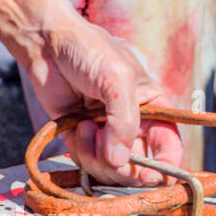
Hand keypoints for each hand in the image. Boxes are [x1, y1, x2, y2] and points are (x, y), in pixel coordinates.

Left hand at [22, 14, 182, 184]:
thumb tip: (119, 162)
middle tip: (110, 153)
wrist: (45, 41)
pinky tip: (76, 125)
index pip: (169, 146)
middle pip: (141, 168)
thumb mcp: (117, 78)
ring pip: (112, 169)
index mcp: (153, 107)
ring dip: (99, 157)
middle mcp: (132, 123)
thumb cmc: (87, 49)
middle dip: (126, 167)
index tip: (151, 174)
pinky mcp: (80, 135)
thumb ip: (124, 121)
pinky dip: (81, 151)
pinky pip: (87, 162)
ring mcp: (105, 131)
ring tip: (87, 126)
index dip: (166, 166)